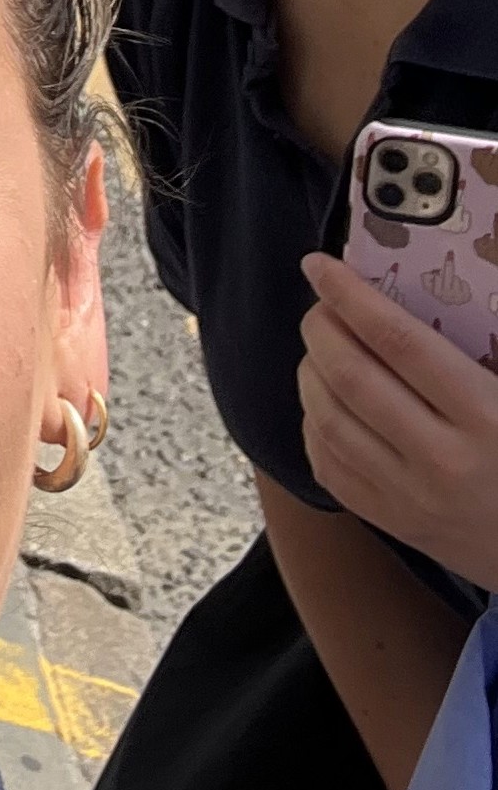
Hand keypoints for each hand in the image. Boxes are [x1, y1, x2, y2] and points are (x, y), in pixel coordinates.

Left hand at [297, 251, 497, 589]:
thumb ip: (483, 346)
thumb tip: (428, 286)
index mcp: (485, 415)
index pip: (397, 341)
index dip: (350, 296)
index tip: (319, 266)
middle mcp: (442, 458)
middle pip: (351, 377)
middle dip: (321, 329)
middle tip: (320, 308)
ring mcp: (412, 497)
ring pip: (328, 420)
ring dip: (309, 372)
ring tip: (319, 351)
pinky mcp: (394, 524)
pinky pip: (328, 466)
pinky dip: (312, 425)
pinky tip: (323, 403)